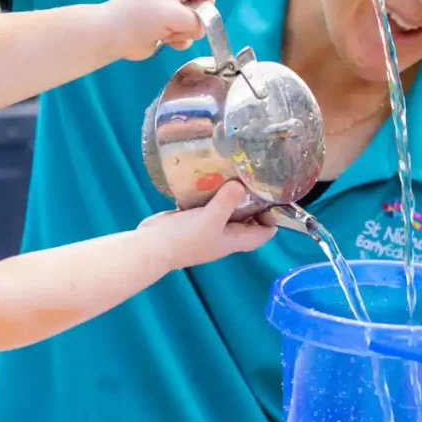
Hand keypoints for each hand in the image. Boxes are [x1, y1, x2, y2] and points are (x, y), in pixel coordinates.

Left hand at [103, 0, 215, 60]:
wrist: (109, 37)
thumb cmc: (138, 18)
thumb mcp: (171, 14)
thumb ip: (196, 20)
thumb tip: (203, 29)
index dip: (207, 0)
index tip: (196, 14)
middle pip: (202, 5)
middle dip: (194, 20)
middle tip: (179, 26)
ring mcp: (170, 10)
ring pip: (196, 22)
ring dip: (186, 32)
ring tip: (168, 34)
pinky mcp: (167, 26)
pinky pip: (186, 33)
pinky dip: (180, 39)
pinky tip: (167, 42)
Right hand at [140, 181, 275, 268]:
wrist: (150, 247)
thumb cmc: (184, 238)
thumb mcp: (210, 219)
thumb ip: (227, 201)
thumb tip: (242, 185)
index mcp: (234, 239)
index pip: (265, 233)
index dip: (271, 218)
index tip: (268, 196)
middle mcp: (225, 234)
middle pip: (248, 219)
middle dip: (252, 202)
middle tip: (251, 179)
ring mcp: (208, 227)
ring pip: (227, 210)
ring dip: (230, 195)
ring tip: (233, 174)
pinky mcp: (193, 219)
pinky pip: (208, 205)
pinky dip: (210, 194)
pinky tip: (209, 178)